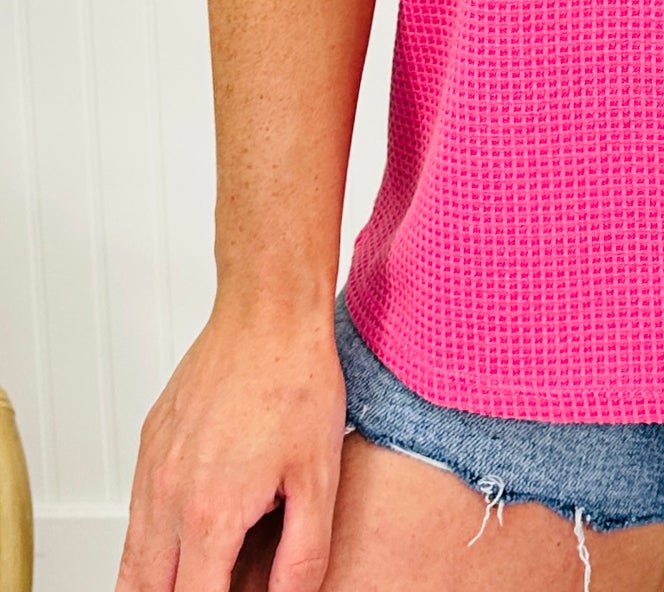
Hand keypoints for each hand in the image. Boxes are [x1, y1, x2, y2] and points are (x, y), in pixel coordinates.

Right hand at [116, 299, 346, 591]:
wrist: (267, 311)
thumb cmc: (296, 382)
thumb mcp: (319, 478)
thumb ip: (303, 555)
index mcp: (210, 515)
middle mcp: (167, 498)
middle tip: (213, 587)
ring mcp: (151, 470)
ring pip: (131, 561)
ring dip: (155, 582)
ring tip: (194, 578)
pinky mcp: (148, 444)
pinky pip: (135, 514)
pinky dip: (151, 542)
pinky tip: (186, 537)